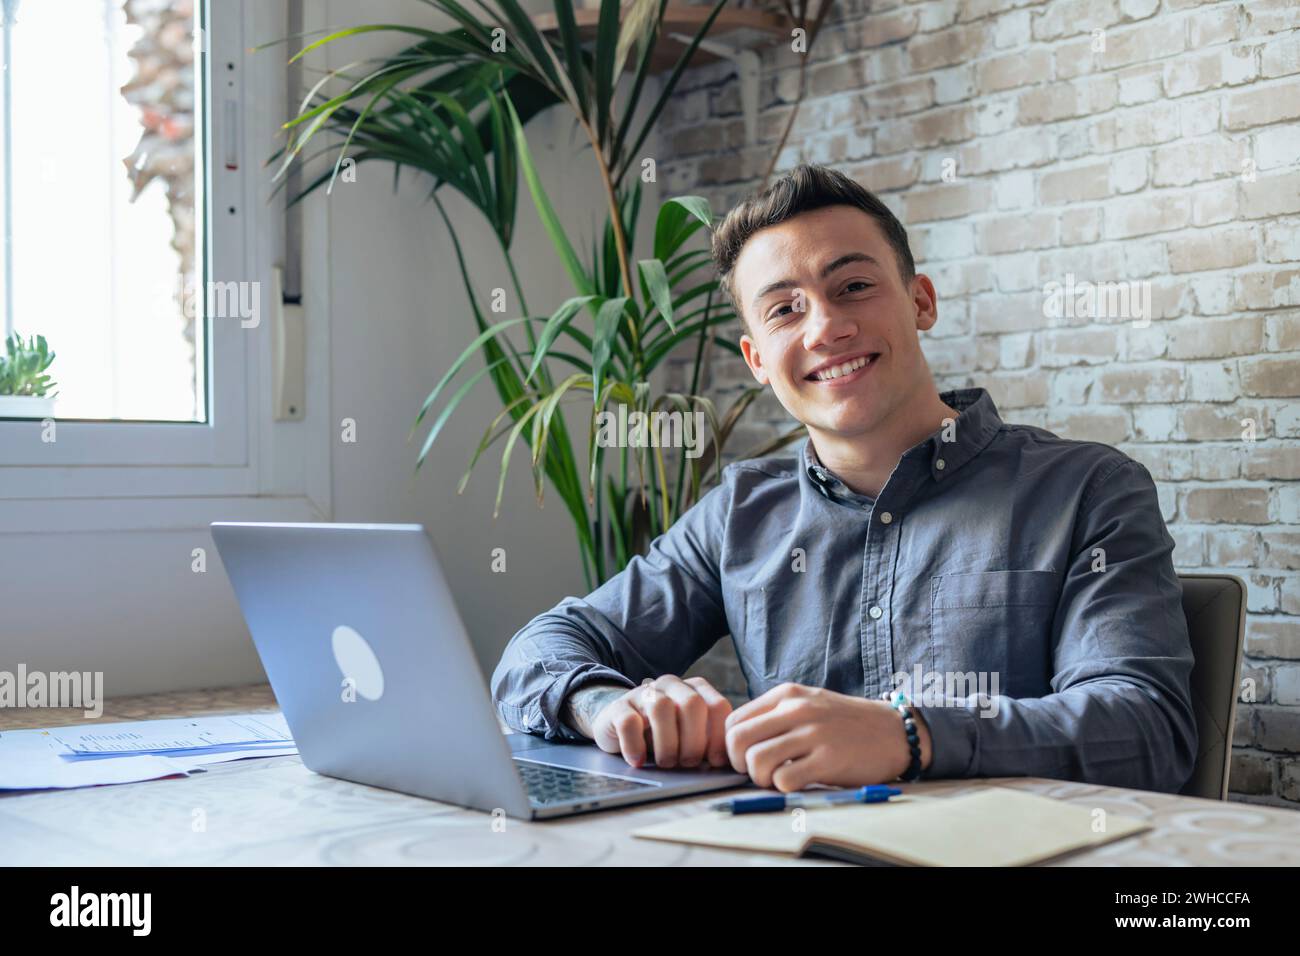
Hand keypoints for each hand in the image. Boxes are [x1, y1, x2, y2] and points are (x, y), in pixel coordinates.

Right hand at [566, 676, 732, 768]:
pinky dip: (636, 746)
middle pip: (692, 704)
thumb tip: (726, 764)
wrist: (619, 724)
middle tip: (688, 763)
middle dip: (694, 741)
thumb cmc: (663, 735)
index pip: (717, 706)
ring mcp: (644, 693)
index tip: (714, 762)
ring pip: (662, 709)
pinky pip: (629, 723)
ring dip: (668, 744)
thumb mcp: (689, 735)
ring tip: (666, 763)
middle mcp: (671, 685)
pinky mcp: (619, 706)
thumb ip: (708, 742)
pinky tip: (639, 762)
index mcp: (695, 688)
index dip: (719, 737)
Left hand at [724, 683, 931, 791]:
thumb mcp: (807, 703)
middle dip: (739, 764)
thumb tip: (737, 742)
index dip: (731, 746)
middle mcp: (797, 709)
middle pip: (737, 741)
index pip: (733, 721)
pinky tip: (798, 782)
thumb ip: (775, 716)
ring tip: (778, 778)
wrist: (893, 730)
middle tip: (757, 772)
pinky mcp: (829, 759)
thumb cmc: (844, 722)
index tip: (745, 758)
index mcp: (787, 694)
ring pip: (756, 761)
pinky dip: (783, 787)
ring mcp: (813, 733)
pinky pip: (784, 779)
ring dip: (761, 778)